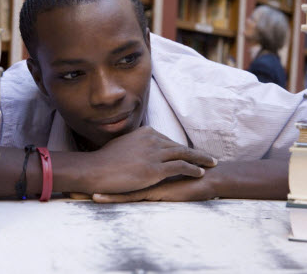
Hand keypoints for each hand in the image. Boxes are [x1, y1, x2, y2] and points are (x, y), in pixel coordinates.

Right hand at [85, 126, 216, 193]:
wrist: (94, 170)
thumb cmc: (105, 161)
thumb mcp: (122, 145)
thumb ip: (135, 145)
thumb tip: (137, 148)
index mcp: (145, 132)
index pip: (168, 141)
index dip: (182, 149)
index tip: (192, 154)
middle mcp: (152, 139)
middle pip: (180, 146)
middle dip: (196, 153)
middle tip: (210, 158)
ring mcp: (154, 153)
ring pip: (184, 154)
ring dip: (200, 160)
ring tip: (212, 164)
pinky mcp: (155, 169)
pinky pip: (180, 167)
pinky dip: (193, 169)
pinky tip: (200, 173)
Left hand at [91, 157, 290, 202]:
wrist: (208, 180)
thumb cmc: (190, 176)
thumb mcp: (168, 172)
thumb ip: (154, 169)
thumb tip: (143, 168)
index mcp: (144, 164)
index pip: (119, 166)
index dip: (100, 167)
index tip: (79, 171)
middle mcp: (142, 169)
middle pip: (112, 172)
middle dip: (90, 177)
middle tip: (69, 185)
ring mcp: (145, 180)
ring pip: (116, 184)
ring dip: (95, 187)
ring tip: (73, 194)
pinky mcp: (151, 190)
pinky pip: (128, 196)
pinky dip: (112, 197)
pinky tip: (96, 198)